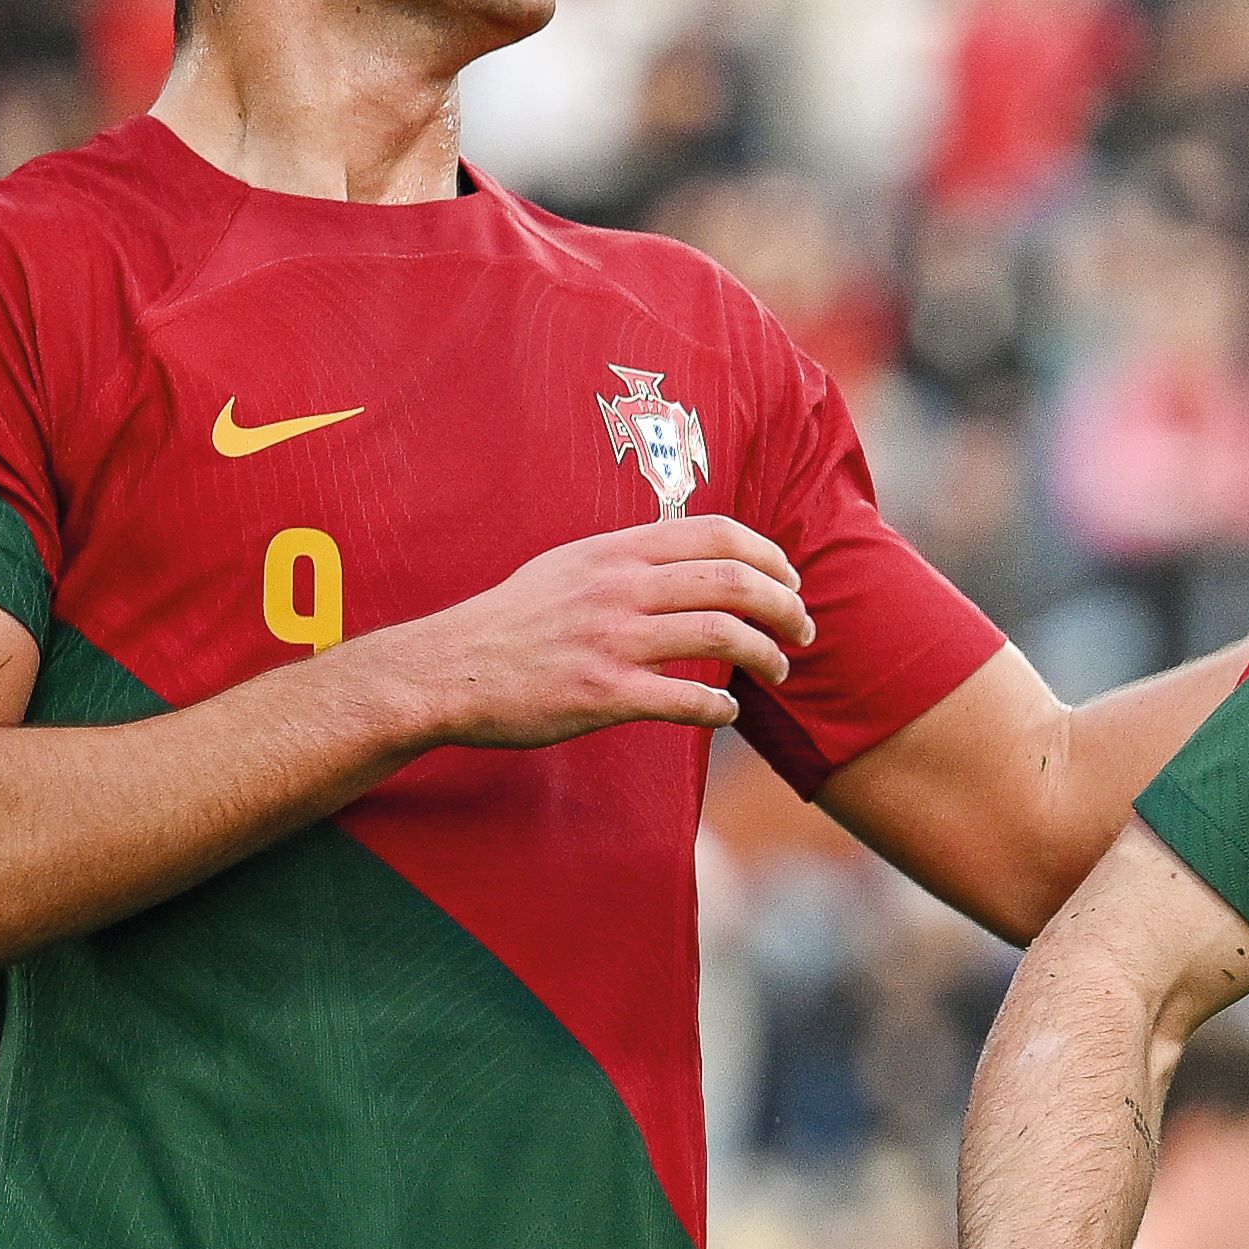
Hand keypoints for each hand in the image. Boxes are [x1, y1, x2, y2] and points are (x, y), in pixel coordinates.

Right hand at [362, 514, 812, 744]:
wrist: (445, 670)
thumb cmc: (511, 622)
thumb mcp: (568, 566)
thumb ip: (628, 560)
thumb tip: (689, 559)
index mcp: (615, 552)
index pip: (718, 534)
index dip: (770, 556)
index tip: (790, 581)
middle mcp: (618, 588)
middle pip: (735, 582)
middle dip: (786, 607)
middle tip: (803, 631)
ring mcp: (612, 640)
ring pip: (724, 636)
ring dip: (768, 655)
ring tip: (779, 670)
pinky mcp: (602, 694)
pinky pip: (687, 700)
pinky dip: (721, 709)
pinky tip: (726, 714)